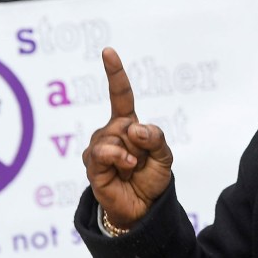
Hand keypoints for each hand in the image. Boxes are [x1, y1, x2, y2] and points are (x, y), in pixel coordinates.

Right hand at [82, 47, 173, 228]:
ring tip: (133, 167)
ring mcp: (98, 148)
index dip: (114, 73)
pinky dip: (120, 159)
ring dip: (130, 153)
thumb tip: (132, 127)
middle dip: (141, 141)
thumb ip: (155, 137)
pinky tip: (126, 168)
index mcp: (128, 124)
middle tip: (142, 159)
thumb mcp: (165, 155)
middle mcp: (109, 132)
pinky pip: (104, 152)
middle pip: (126, 122)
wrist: (144, 206)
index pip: (120, 95)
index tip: (108, 51)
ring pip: (114, 137)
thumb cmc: (152, 177)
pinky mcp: (92, 166)